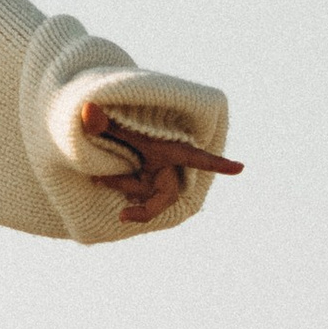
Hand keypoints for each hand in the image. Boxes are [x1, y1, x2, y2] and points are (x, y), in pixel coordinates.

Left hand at [79, 101, 244, 228]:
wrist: (109, 133)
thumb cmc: (120, 127)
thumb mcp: (114, 125)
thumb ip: (103, 121)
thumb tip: (87, 111)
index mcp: (171, 150)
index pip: (198, 158)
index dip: (218, 164)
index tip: (240, 168)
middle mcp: (167, 167)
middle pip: (166, 195)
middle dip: (146, 210)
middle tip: (123, 217)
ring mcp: (155, 179)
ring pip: (145, 194)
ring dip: (122, 187)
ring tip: (97, 178)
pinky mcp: (141, 187)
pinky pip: (134, 196)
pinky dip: (116, 187)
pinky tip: (97, 179)